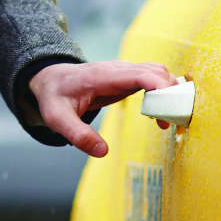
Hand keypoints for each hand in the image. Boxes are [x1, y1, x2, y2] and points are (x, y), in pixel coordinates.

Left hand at [28, 60, 175, 157]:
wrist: (49, 79)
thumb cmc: (54, 97)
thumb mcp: (57, 119)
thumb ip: (78, 135)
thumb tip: (103, 152)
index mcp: (101, 76)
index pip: (139, 74)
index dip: (160, 87)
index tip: (171, 108)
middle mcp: (116, 69)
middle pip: (155, 71)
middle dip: (170, 94)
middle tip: (171, 121)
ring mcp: (123, 70)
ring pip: (158, 72)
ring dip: (169, 92)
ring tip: (167, 120)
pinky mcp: (126, 76)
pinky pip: (152, 77)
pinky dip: (163, 91)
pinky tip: (159, 112)